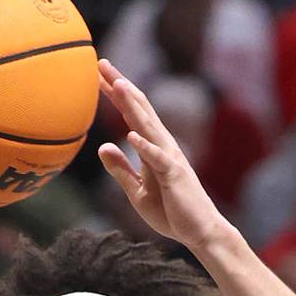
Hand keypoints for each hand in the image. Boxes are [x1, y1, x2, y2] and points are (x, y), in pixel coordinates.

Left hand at [97, 59, 230, 250]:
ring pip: (149, 126)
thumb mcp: (137, 191)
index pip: (131, 114)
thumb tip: (103, 147)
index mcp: (153, 148)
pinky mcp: (174, 175)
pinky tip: (130, 135)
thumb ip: (121, 170)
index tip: (96, 75)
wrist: (199, 232)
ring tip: (117, 85)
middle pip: (139, 109)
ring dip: (133, 106)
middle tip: (101, 63)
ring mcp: (170, 158)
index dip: (114, 94)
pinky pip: (158, 159)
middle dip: (120, 86)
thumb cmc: (171, 211)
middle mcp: (163, 146)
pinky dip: (145, 147)